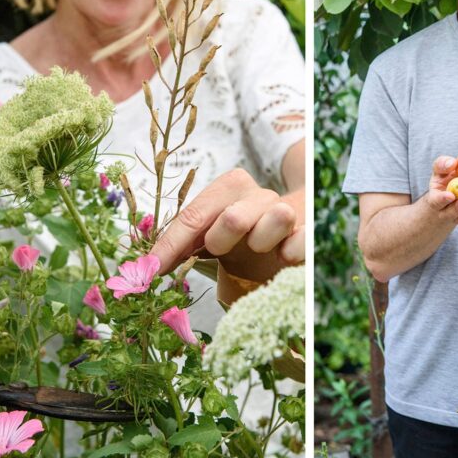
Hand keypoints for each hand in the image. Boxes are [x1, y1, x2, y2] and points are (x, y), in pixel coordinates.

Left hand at [149, 169, 302, 280]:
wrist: (288, 235)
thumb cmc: (240, 238)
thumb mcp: (209, 236)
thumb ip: (182, 245)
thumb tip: (148, 267)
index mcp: (229, 187)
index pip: (193, 216)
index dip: (170, 246)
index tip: (151, 271)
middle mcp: (258, 193)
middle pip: (233, 218)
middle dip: (221, 242)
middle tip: (220, 251)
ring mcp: (286, 209)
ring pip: (275, 219)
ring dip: (260, 244)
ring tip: (258, 249)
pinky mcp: (310, 229)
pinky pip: (299, 242)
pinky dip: (289, 254)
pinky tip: (282, 257)